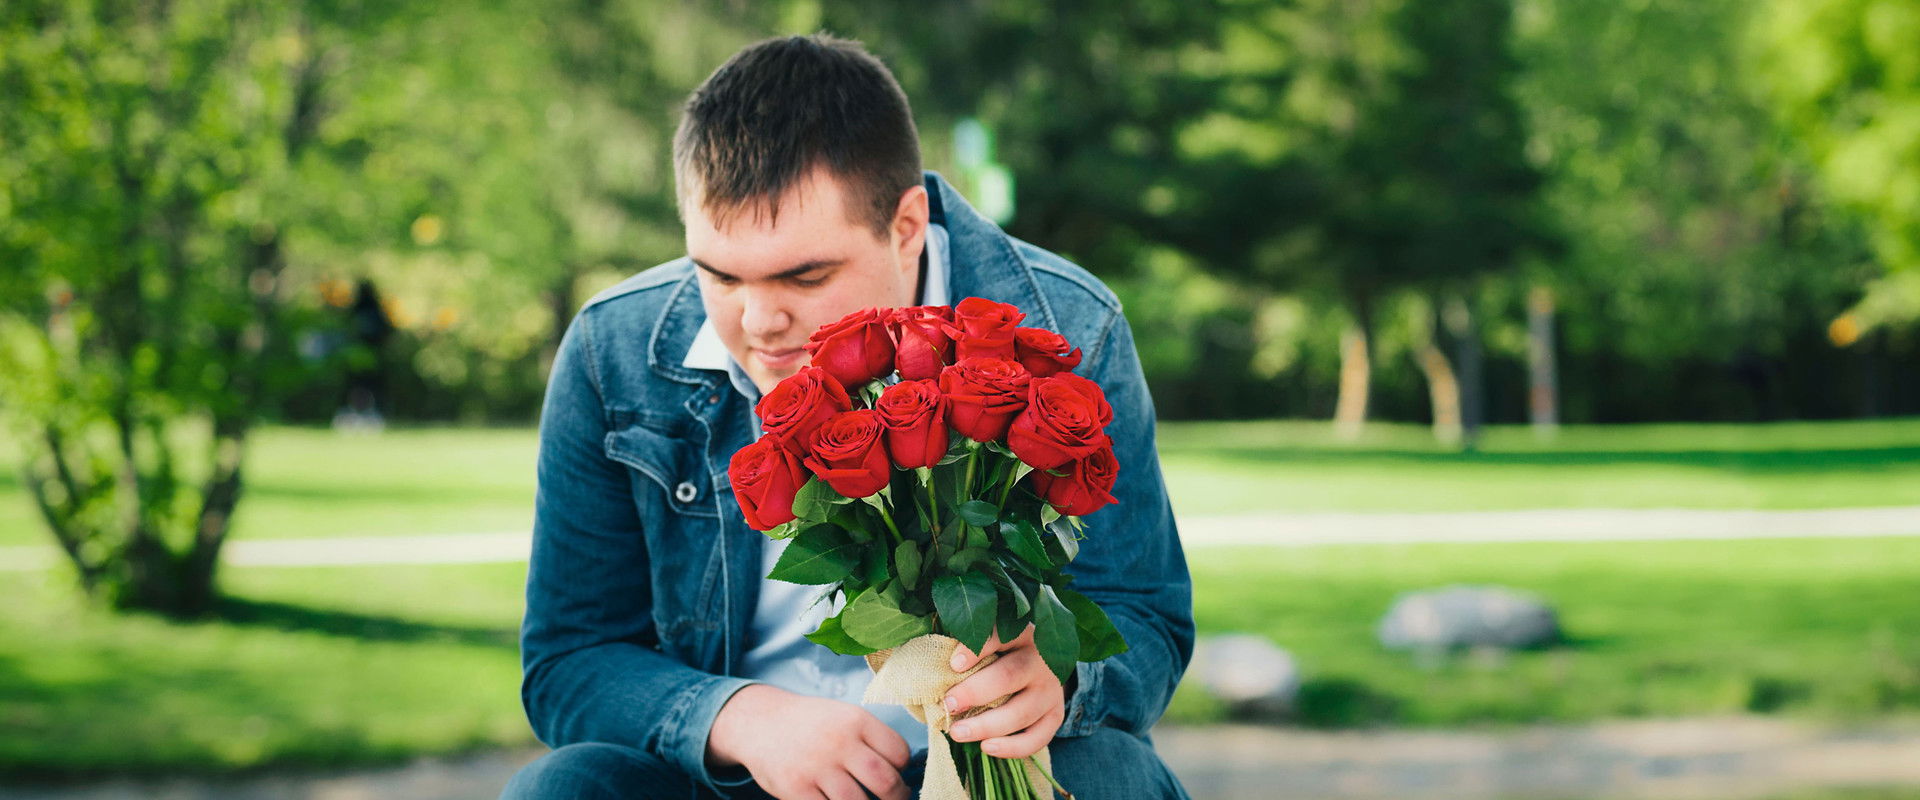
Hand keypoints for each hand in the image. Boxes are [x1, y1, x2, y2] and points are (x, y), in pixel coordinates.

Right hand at [706, 684, 911, 799]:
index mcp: (856, 720)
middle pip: (886, 781)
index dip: (903, 769)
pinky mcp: (796, 789)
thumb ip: (871, 738)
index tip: (897, 774)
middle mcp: (839, 742)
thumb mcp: (843, 715)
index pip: (899, 753)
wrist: (761, 723)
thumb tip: (901, 772)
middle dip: (897, 796)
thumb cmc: (810, 724)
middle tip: (894, 798)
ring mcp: (816, 767)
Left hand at [942, 623, 1064, 759]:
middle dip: (976, 692)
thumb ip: (967, 648)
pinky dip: (1011, 747)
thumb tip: (928, 665)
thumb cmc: (1003, 654)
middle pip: (1010, 676)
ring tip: (957, 732)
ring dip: (987, 725)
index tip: (953, 664)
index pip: (1001, 636)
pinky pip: (1036, 738)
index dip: (978, 649)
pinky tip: (985, 748)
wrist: (1044, 666)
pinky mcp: (1055, 716)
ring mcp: (1051, 690)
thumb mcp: (991, 642)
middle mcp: (1040, 661)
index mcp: (1022, 634)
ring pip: (1021, 712)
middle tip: (949, 703)